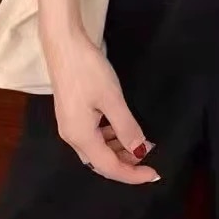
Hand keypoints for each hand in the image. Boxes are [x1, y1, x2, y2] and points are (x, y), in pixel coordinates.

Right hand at [45, 30, 158, 183]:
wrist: (64, 45)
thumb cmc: (87, 70)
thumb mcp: (112, 98)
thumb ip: (126, 127)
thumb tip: (139, 151)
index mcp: (80, 136)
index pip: (109, 167)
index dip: (132, 174)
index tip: (154, 174)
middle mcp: (71, 136)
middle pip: (100, 162)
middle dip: (126, 163)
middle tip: (150, 156)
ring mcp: (69, 124)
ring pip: (96, 149)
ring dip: (118, 149)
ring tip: (139, 142)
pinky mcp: (70, 113)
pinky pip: (91, 136)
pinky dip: (109, 137)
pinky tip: (120, 128)